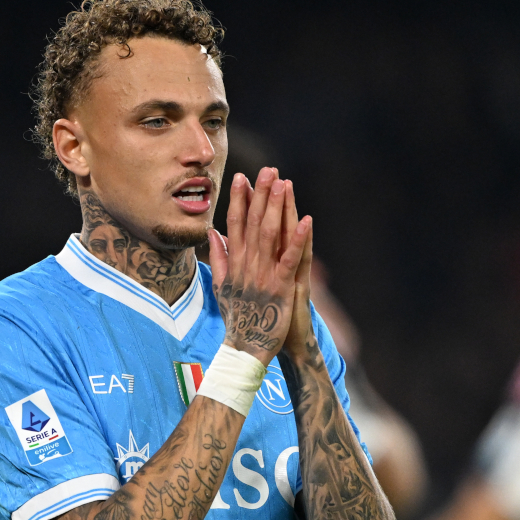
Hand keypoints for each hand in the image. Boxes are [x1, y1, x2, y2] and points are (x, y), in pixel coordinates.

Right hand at [209, 167, 310, 366]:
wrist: (245, 349)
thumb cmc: (237, 318)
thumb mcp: (221, 286)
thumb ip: (218, 258)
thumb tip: (212, 233)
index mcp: (235, 263)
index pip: (234, 224)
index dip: (237, 199)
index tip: (240, 176)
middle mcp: (247, 265)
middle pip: (253, 223)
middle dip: (261, 195)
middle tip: (268, 170)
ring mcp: (263, 275)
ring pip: (271, 235)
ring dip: (278, 208)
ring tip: (284, 184)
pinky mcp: (280, 288)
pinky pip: (290, 259)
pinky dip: (299, 239)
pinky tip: (307, 220)